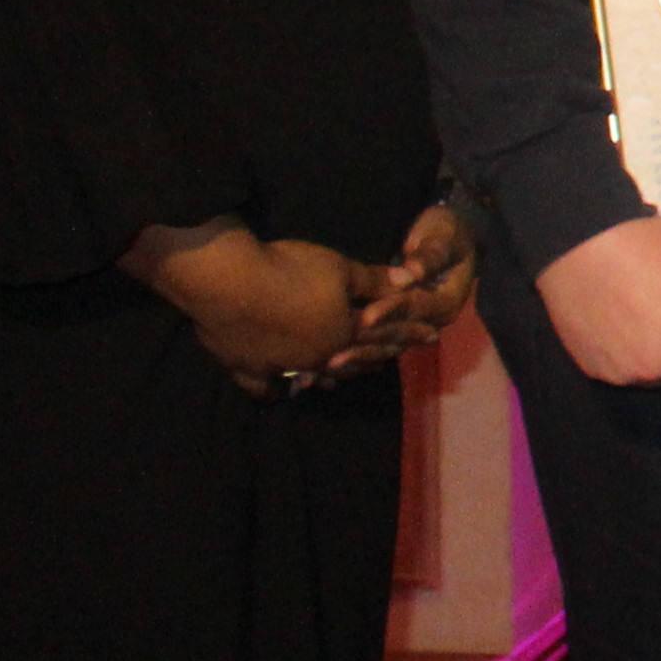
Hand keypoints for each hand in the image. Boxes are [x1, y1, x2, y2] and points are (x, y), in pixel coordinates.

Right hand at [133, 223, 390, 389]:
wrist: (229, 284)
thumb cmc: (291, 272)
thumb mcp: (341, 268)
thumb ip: (375, 279)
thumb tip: (413, 280)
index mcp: (343, 333)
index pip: (383, 333)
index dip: (408, 331)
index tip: (430, 335)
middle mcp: (316, 357)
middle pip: (351, 360)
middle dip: (372, 359)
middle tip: (383, 362)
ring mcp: (281, 366)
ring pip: (311, 376)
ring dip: (327, 377)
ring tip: (335, 380)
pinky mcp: (246, 367)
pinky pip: (262, 386)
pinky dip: (273, 390)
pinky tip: (278, 391)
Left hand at [338, 203, 479, 374]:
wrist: (448, 239)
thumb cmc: (446, 233)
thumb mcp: (443, 239)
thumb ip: (429, 257)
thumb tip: (411, 274)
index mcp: (445, 302)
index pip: (415, 308)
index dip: (391, 311)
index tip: (366, 316)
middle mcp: (431, 321)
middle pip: (397, 336)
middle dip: (366, 345)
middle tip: (336, 356)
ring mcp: (412, 327)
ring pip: (383, 348)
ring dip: (356, 358)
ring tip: (326, 367)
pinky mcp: (395, 327)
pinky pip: (374, 347)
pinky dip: (353, 357)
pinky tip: (325, 369)